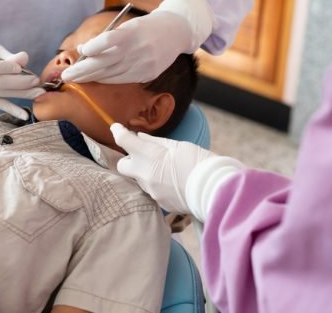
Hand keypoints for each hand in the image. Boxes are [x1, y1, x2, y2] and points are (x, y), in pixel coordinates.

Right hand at [0, 42, 43, 119]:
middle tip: (37, 81)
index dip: (5, 68)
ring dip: (22, 94)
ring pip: (1, 95)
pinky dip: (12, 110)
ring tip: (39, 93)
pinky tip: (25, 115)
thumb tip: (25, 59)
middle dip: (21, 83)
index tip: (20, 67)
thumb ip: (7, 56)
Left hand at [61, 0, 212, 83]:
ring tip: (75, 79)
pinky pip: (122, 79)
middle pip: (106, 62)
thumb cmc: (145, 27)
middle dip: (83, 71)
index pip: (110, 39)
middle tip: (66, 76)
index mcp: (132, 31)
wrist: (176, 32)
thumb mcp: (128, 26)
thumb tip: (84, 50)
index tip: (81, 50)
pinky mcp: (148, 74)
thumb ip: (107, 38)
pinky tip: (94, 79)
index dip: (95, 46)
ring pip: (112, 74)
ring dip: (91, 78)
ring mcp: (144, 63)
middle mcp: (138, 48)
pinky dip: (106, 80)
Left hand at [112, 124, 243, 220]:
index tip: (117, 128)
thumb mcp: (178, 146)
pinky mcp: (159, 202)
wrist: (214, 189)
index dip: (117, 132)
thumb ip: (155, 142)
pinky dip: (157, 184)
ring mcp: (150, 190)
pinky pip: (152, 190)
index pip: (123, 141)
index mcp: (148, 154)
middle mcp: (144, 173)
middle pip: (122, 165)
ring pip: (138, 178)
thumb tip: (140, 137)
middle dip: (128, 159)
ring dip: (145, 172)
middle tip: (141, 155)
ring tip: (165, 169)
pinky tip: (172, 182)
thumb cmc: (199, 162)